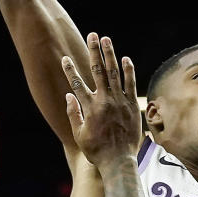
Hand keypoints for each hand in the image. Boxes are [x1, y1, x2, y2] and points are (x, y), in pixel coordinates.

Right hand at [63, 33, 141, 164]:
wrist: (119, 161)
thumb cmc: (97, 151)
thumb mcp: (79, 134)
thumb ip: (73, 113)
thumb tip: (68, 95)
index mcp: (89, 108)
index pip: (77, 83)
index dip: (70, 69)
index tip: (65, 58)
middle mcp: (104, 101)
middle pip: (97, 71)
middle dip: (94, 51)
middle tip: (92, 35)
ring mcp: (120, 102)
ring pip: (114, 73)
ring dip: (110, 55)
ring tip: (107, 39)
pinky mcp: (132, 106)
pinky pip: (131, 84)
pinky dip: (128, 71)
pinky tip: (125, 58)